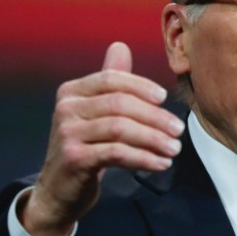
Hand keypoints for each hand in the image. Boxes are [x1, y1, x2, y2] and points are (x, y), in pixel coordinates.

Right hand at [20, 42, 184, 235]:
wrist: (59, 190)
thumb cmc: (84, 147)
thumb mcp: (94, 112)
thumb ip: (110, 83)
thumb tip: (121, 45)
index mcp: (73, 91)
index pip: (112, 79)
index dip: (141, 86)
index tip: (164, 99)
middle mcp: (66, 108)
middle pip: (120, 104)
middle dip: (154, 116)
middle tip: (178, 130)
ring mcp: (67, 133)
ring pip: (120, 129)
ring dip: (153, 139)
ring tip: (174, 149)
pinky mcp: (74, 158)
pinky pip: (116, 153)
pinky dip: (143, 158)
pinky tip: (160, 163)